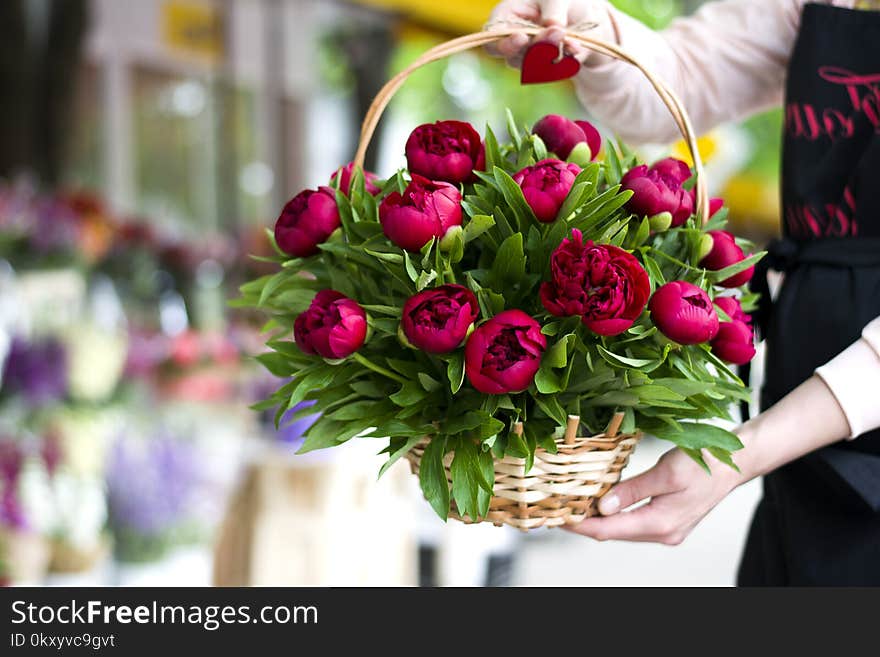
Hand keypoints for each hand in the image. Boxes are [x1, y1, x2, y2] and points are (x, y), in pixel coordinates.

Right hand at [486, 0, 616, 66]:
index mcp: (505, 16)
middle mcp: (511, 41)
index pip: (492, 35)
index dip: (504, 40)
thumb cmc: (562, 2)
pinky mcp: (542, 70)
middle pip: (512, 56)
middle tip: (559, 32)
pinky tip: (576, 49)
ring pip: (532, 67)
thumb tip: (553, 25)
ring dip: (553, 56)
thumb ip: (554, 8)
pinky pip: (550, 72)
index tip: (522, 38)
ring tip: (573, 41)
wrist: (584, 19)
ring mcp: (525, 59)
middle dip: (536, 48)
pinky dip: (564, 62)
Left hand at [566, 446, 743, 544]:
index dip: (581, 524)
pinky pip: (634, 523)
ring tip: (573, 504)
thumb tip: (602, 507)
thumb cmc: (703, 464)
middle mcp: (663, 534)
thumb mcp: (664, 472)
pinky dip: (615, 515)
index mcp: (661, 523)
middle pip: (613, 533)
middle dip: (585, 522)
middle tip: (558, 509)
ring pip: (623, 529)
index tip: (557, 518)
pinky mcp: (668, 523)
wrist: (733, 464)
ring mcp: (667, 531)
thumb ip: (631, 491)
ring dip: (599, 519)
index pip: (609, 530)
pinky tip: (602, 503)